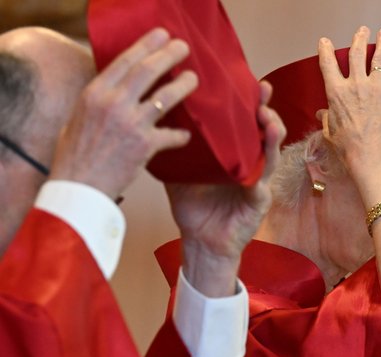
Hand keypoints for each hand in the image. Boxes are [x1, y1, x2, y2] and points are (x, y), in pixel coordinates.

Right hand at [49, 28, 197, 199]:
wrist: (78, 187)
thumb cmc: (75, 155)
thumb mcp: (79, 117)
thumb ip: (101, 99)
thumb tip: (119, 86)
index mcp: (94, 93)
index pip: (124, 61)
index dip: (145, 45)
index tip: (161, 35)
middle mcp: (112, 103)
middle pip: (147, 70)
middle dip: (169, 55)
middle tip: (183, 48)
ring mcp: (130, 123)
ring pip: (166, 97)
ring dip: (183, 85)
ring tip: (194, 79)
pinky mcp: (145, 145)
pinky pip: (172, 135)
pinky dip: (181, 136)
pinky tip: (186, 136)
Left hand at [167, 81, 284, 295]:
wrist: (201, 243)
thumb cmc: (195, 208)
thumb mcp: (181, 172)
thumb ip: (176, 149)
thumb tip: (154, 120)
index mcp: (234, 154)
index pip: (245, 122)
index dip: (250, 102)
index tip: (250, 82)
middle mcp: (250, 164)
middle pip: (265, 132)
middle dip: (267, 110)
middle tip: (263, 92)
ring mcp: (258, 182)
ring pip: (270, 154)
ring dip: (272, 137)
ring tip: (268, 122)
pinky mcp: (258, 202)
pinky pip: (261, 185)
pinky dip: (262, 174)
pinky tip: (262, 162)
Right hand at [317, 26, 380, 182]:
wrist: (370, 155)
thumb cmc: (347, 148)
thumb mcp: (329, 132)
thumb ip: (326, 118)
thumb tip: (322, 114)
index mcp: (336, 93)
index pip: (328, 63)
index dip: (326, 49)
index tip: (325, 42)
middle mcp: (355, 85)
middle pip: (356, 53)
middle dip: (359, 38)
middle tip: (362, 31)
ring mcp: (376, 88)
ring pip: (378, 58)